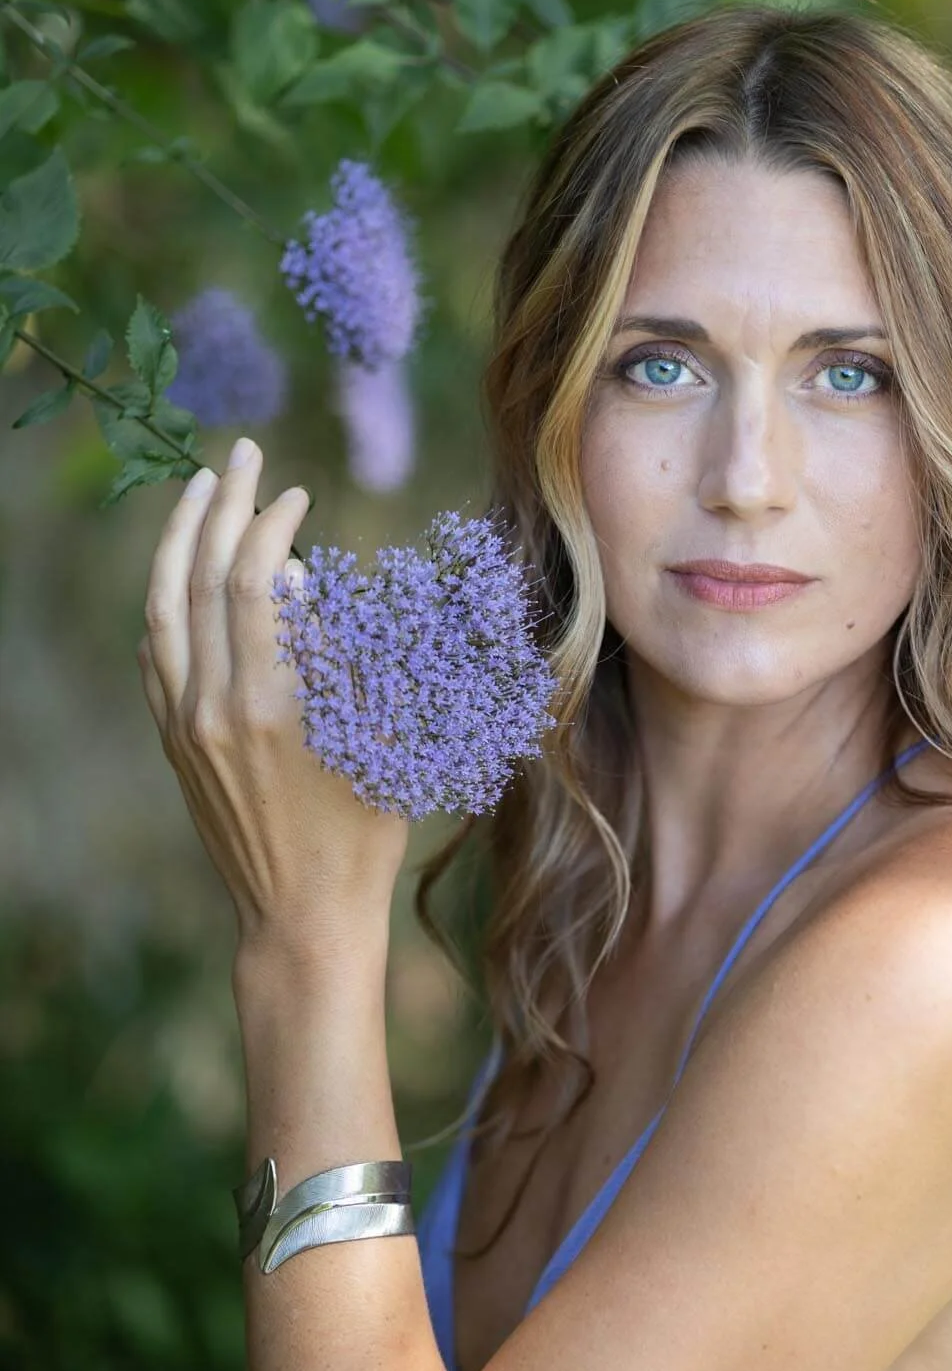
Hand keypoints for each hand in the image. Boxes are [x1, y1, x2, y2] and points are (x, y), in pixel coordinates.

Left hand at [138, 437, 409, 956]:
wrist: (302, 915)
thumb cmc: (363, 834)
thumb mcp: (375, 739)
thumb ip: (334, 655)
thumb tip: (286, 578)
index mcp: (273, 703)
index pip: (255, 580)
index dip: (272, 524)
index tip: (299, 492)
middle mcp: (214, 706)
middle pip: (201, 578)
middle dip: (220, 505)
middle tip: (242, 454)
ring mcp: (184, 725)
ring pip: (164, 609)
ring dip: (177, 539)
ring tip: (197, 488)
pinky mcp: (173, 743)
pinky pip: (157, 653)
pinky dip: (168, 599)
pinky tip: (182, 571)